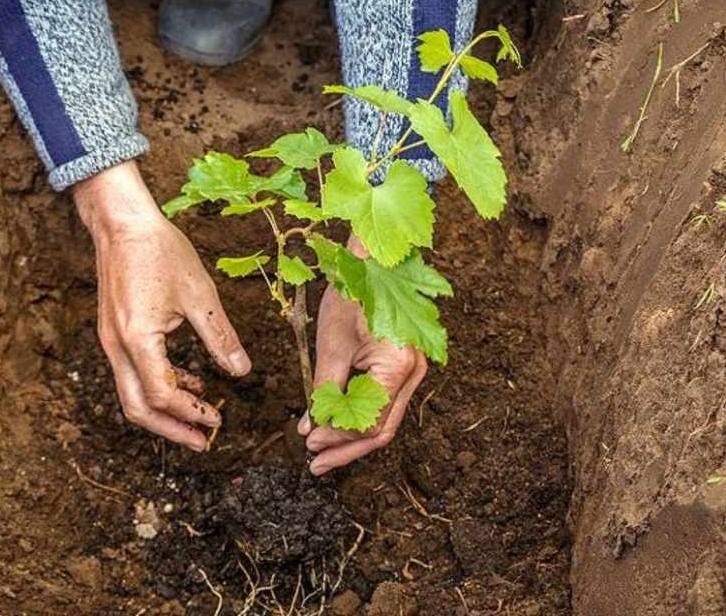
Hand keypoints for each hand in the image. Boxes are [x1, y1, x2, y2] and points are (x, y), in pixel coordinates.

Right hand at [74, 161, 251, 450]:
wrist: (122, 223)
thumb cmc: (160, 251)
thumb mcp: (200, 294)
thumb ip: (220, 338)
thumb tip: (242, 372)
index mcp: (138, 339)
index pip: (163, 395)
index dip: (192, 412)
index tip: (218, 420)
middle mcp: (117, 346)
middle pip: (137, 408)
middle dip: (171, 429)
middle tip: (202, 442)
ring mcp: (110, 341)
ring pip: (130, 394)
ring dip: (164, 412)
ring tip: (198, 419)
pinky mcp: (113, 333)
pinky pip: (131, 373)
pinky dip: (157, 386)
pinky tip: (187, 382)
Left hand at [296, 237, 426, 475]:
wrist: (372, 260)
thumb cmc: (352, 294)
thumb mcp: (331, 345)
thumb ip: (323, 391)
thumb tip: (312, 429)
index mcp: (399, 367)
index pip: (369, 423)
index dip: (338, 439)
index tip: (309, 445)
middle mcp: (415, 373)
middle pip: (383, 430)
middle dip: (347, 449)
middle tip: (316, 464)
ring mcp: (414, 371)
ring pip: (385, 420)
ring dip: (353, 438)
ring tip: (322, 452)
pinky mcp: (404, 366)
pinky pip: (385, 403)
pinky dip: (361, 418)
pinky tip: (337, 426)